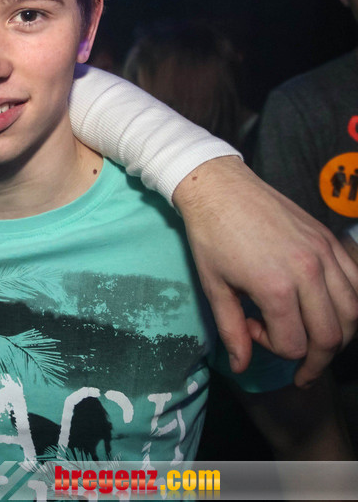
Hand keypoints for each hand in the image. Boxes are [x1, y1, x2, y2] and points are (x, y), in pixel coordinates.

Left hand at [174, 157, 357, 386]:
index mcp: (276, 287)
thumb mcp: (214, 287)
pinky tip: (328, 309)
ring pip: (352, 313)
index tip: (251, 329)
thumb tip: (241, 367)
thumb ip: (232, 330)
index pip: (294, 344)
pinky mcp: (330, 241)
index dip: (273, 349)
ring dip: (337, 336)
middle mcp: (309, 272)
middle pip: (332, 336)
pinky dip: (349, 305)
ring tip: (315, 342)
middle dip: (315, 359)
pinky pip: (356, 283)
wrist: (219, 188)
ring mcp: (325, 254)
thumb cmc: (210, 236)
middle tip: (298, 366)